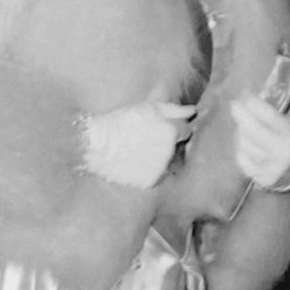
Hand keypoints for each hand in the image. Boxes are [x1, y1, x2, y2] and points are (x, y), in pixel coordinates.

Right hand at [80, 102, 195, 187]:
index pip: (185, 131)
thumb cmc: (120, 122)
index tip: (158, 129)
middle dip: (166, 144)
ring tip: (137, 152)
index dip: (173, 129)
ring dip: (157, 158)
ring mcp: (161, 168)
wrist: (97, 144)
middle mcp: (171, 151)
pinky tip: (133, 164)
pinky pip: (155, 177)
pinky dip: (147, 172)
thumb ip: (174, 109)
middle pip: (176, 148)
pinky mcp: (151, 181)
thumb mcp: (147, 108)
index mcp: (172, 131)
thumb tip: (192, 111)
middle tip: (144, 140)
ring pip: (166, 163)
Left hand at [229, 94, 289, 190]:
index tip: (246, 94)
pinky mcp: (258, 176)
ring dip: (240, 132)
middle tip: (234, 104)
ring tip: (243, 126)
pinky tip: (244, 144)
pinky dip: (240, 149)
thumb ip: (287, 109)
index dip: (255, 103)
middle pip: (254, 129)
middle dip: (241, 114)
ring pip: (245, 144)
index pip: (270, 116)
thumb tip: (269, 88)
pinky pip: (241, 158)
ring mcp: (269, 166)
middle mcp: (281, 151)